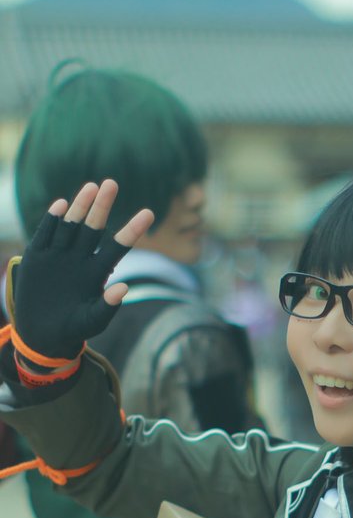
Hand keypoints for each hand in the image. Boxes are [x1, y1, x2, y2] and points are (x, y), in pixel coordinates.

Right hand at [13, 180, 153, 362]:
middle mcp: (80, 258)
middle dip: (102, 207)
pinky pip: (46, 234)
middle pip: (94, 228)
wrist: (42, 333)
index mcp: (98, 271)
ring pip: (71, 225)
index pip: (118, 247)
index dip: (133, 231)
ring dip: (80, 207)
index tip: (149, 213)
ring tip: (92, 188)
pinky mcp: (38, 256)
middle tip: (112, 184)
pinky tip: (61, 204)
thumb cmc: (73, 328)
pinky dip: (52, 220)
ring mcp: (59, 255)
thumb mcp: (92, 321)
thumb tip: (124, 288)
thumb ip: (107, 306)